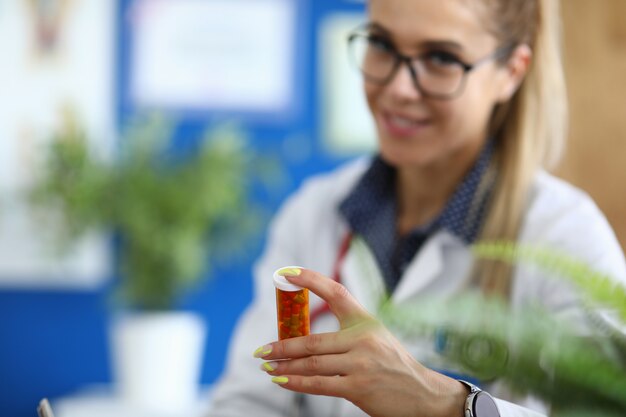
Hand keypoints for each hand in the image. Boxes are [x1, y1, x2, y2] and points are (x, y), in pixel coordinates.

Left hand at [253, 268, 466, 416]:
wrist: (424, 394)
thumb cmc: (395, 366)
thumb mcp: (377, 339)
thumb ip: (348, 336)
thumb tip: (307, 342)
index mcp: (365, 321)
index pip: (335, 291)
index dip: (309, 279)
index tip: (286, 272)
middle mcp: (363, 338)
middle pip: (313, 340)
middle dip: (282, 345)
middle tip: (261, 350)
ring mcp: (361, 363)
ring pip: (312, 363)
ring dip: (285, 366)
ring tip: (267, 366)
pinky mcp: (359, 387)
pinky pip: (320, 384)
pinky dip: (296, 383)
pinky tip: (282, 380)